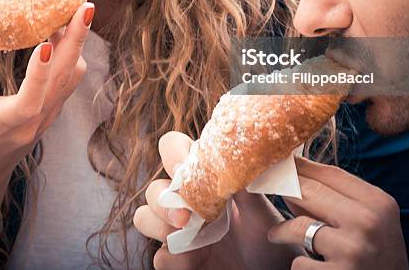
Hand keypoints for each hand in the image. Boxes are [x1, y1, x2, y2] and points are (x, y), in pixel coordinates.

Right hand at [0, 0, 93, 189]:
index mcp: (6, 122)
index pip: (29, 101)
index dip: (40, 74)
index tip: (46, 44)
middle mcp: (36, 120)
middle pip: (66, 77)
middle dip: (77, 40)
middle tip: (85, 6)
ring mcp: (51, 115)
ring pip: (74, 75)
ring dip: (76, 43)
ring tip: (71, 12)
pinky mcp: (57, 108)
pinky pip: (71, 77)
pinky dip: (72, 52)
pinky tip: (61, 31)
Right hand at [133, 131, 301, 268]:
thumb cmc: (264, 234)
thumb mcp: (258, 207)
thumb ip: (243, 184)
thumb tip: (232, 159)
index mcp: (200, 178)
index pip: (172, 150)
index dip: (173, 152)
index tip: (184, 167)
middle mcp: (183, 203)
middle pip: (153, 188)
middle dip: (162, 198)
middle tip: (185, 213)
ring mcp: (177, 233)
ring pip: (144, 217)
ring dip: (159, 223)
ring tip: (183, 231)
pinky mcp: (179, 263)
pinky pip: (160, 257)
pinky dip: (171, 257)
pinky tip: (191, 260)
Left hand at [268, 156, 408, 268]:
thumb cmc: (377, 256)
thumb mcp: (369, 221)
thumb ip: (337, 197)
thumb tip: (292, 171)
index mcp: (378, 203)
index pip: (329, 172)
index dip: (300, 165)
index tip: (278, 160)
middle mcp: (368, 222)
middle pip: (310, 191)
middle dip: (283, 188)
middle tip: (264, 187)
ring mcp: (353, 249)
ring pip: (299, 225)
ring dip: (282, 231)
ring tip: (275, 234)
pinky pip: (301, 262)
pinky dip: (299, 264)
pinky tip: (302, 266)